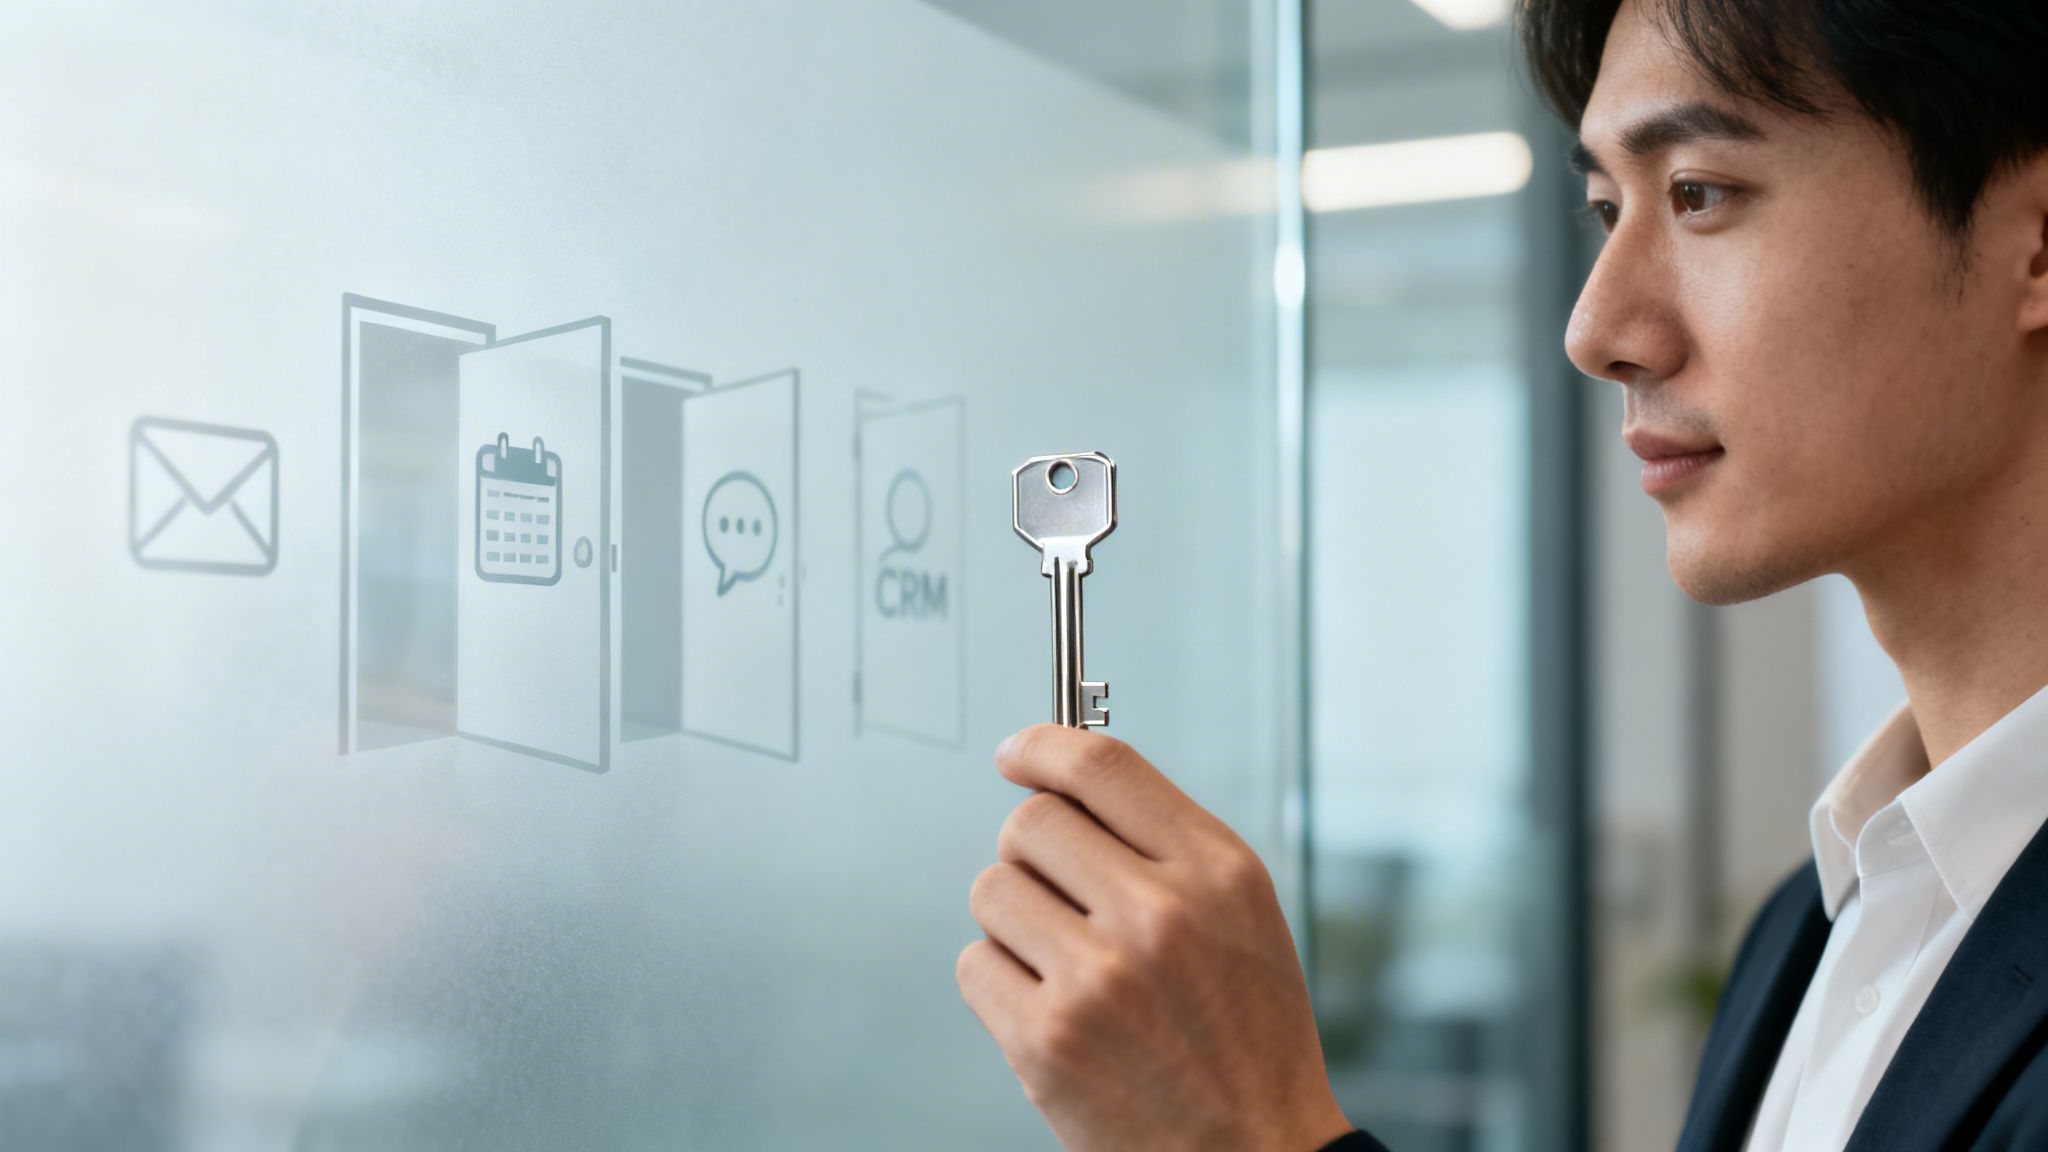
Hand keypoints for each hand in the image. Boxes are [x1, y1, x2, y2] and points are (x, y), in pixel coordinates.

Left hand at [958, 724, 1352, 1151]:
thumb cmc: (1248, 1036)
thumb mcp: (1241, 914)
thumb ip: (1163, 841)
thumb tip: (1060, 781)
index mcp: (1216, 871)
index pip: (1101, 765)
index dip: (1042, 746)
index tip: (1017, 754)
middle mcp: (1159, 915)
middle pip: (1029, 823)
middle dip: (1032, 852)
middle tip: (1060, 891)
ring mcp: (1097, 978)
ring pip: (992, 890)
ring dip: (1015, 920)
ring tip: (1067, 961)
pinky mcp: (1047, 1039)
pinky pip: (975, 964)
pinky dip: (1001, 982)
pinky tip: (1053, 1006)